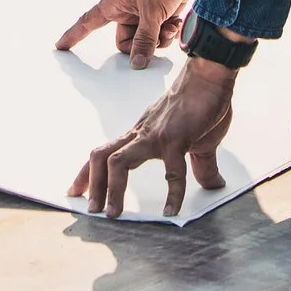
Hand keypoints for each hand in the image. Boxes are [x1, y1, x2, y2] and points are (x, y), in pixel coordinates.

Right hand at [55, 0, 219, 67]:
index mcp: (113, 3)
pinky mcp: (160, 11)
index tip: (60, 46)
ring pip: (145, 39)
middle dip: (141, 45)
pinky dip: (168, 31)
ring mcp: (144, 10)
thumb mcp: (152, 12)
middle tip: (155, 36)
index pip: (87, 23)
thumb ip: (145, 40)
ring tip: (169, 25)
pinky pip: (159, 33)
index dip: (74, 35)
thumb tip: (137, 63)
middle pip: (125, 42)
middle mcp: (126, 8)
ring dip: (159, 38)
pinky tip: (176, 21)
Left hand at [71, 57, 237, 217]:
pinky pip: (172, 170)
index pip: (104, 154)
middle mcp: (141, 135)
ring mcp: (155, 136)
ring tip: (114, 214)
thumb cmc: (200, 103)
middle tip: (91, 210)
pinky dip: (172, 193)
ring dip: (113, 189)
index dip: (87, 173)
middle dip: (92, 185)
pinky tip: (171, 210)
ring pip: (119, 162)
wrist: (210, 76)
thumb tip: (213, 183)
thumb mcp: (197, 141)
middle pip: (102, 158)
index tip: (78, 192)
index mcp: (140, 135)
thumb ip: (201, 165)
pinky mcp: (176, 138)